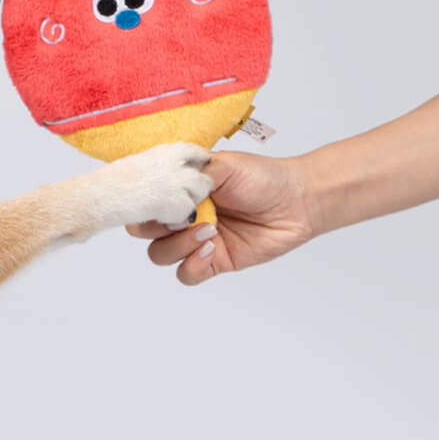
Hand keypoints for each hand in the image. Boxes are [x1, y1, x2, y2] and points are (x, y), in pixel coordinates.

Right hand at [125, 151, 316, 284]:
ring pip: (160, 254)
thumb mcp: (223, 165)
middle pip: (142, 231)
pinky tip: (212, 247)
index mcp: (177, 190)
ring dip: (178, 244)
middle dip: (154, 226)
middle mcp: (181, 215)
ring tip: (208, 230)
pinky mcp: (212, 261)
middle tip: (181, 216)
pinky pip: (186, 274)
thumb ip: (192, 175)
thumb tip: (169, 189)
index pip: (142, 200)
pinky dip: (192, 263)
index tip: (155, 199)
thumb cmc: (262, 177)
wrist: (297, 200)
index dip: (141, 202)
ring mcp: (194, 240)